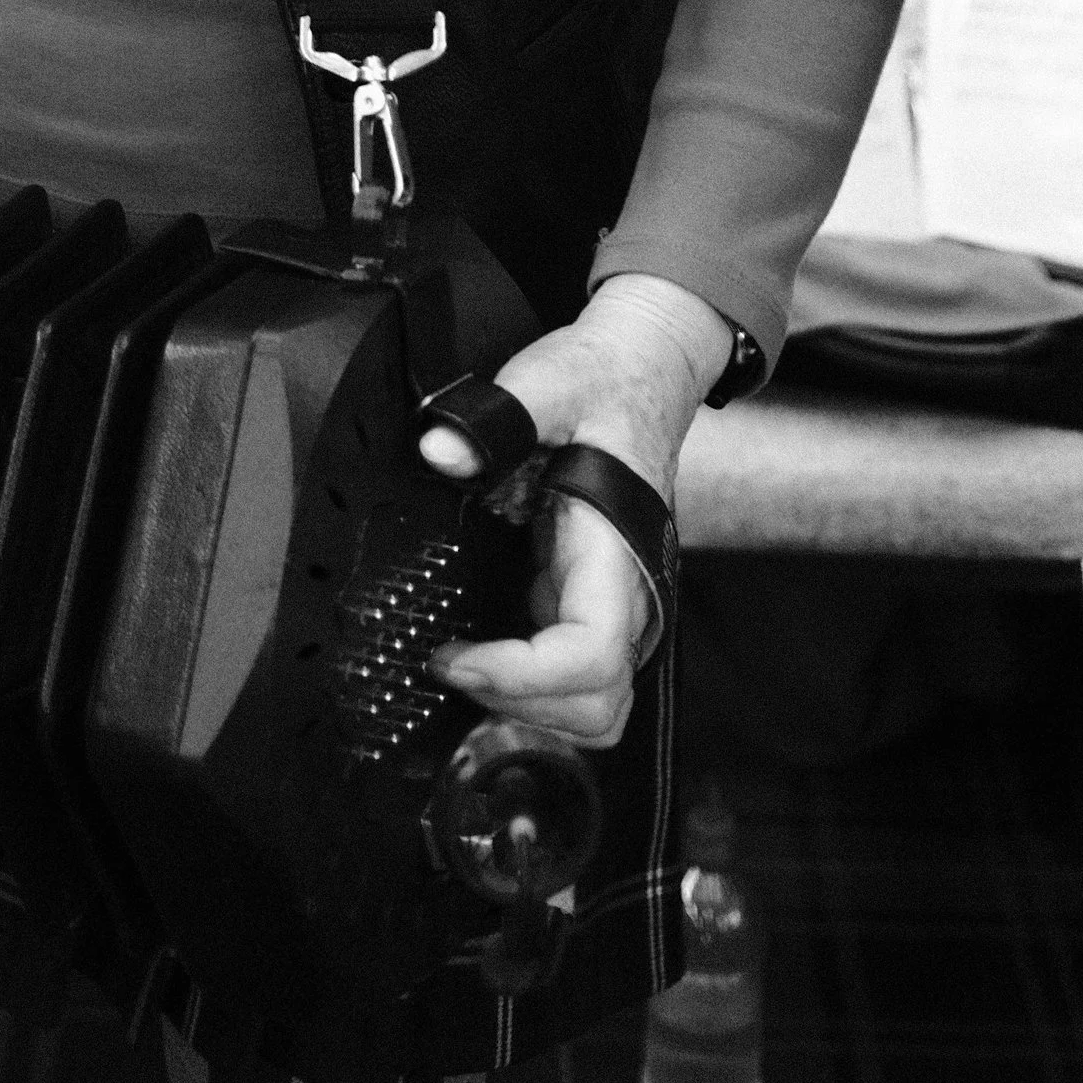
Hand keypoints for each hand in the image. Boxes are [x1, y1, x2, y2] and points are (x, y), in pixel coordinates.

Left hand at [416, 274, 733, 752]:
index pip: (589, 656)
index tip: (452, 656)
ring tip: (464, 668)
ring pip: (593, 712)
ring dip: (529, 710)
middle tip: (452, 665)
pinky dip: (529, 691)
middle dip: (521, 707)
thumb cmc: (602, 381)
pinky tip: (480, 656)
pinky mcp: (592, 606)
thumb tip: (440, 452)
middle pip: (598, 709)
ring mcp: (615, 609)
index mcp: (617, 552)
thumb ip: (497, 416)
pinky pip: (572, 683)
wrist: (642, 371)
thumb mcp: (548, 381)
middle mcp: (629, 597)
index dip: (520, 676)